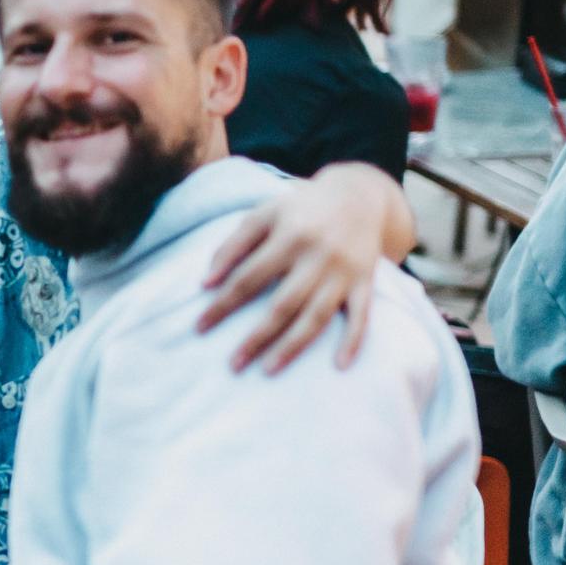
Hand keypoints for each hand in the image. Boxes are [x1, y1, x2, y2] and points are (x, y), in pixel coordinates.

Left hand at [199, 166, 399, 372]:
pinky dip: (353, 340)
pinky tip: (339, 365)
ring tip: (268, 370)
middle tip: (233, 364)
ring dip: (293, 346)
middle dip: (256, 336)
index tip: (200, 328)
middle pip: (283, 304)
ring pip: (317, 315)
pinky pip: (362, 316)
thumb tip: (205, 283)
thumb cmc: (300, 208)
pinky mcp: (365, 282)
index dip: (223, 304)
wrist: (358, 195)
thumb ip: (232, 246)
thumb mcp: (263, 215)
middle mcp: (318, 256)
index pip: (248, 278)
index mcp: (289, 237)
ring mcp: (344, 272)